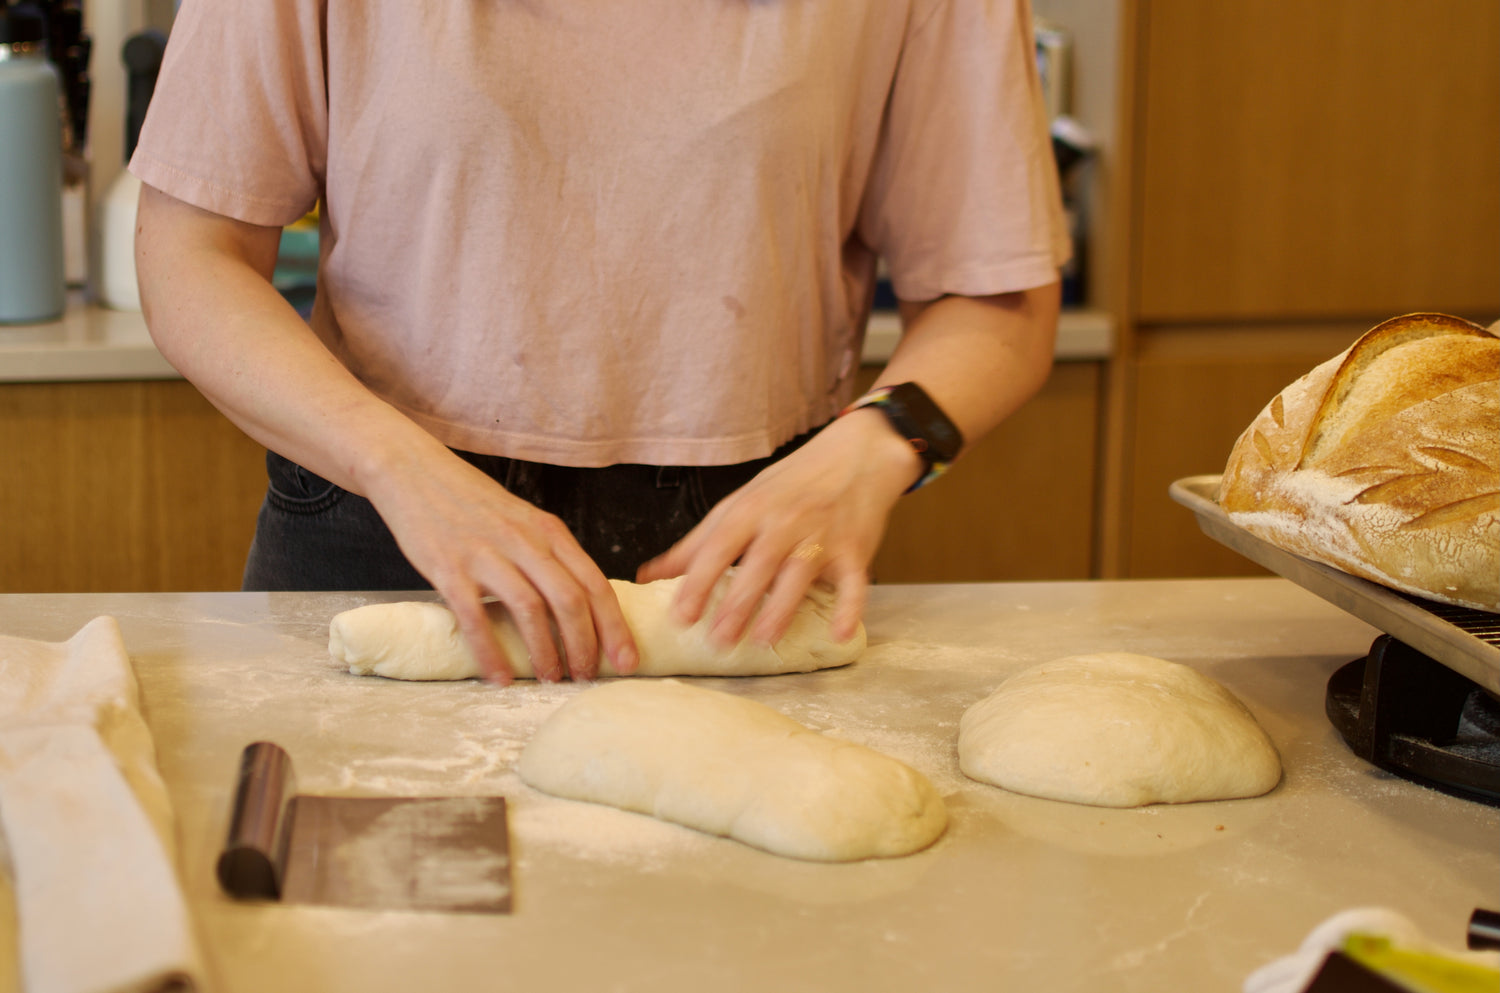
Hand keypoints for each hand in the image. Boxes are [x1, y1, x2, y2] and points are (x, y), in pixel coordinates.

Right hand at [366, 438, 638, 684]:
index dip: (614, 627)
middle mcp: (523, 540)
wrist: (413, 470)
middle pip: (570, 600)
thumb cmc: (470, 500)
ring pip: (530, 610)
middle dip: (585, 646)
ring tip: (551, 678)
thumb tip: (576, 604)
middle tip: (588, 677)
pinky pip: (475, 618)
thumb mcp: (522, 518)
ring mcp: (486, 554)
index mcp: (548, 530)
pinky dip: (491, 653)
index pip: (595, 583)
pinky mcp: (448, 568)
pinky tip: (500, 677)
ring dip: (545, 652)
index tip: (626, 659)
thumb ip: (547, 554)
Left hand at [636, 409, 921, 646]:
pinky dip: (850, 609)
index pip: (718, 548)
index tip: (681, 616)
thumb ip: (697, 543)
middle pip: (757, 564)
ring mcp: (822, 536)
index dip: (698, 583)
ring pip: (799, 574)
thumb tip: (648, 575)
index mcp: (750, 510)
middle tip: (717, 640)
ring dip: (780, 608)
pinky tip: (838, 635)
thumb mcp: (740, 504)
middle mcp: (784, 521)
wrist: (855, 455)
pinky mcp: (855, 551)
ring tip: (761, 640)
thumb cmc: (790, 485)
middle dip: (737, 604)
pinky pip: (853, 583)